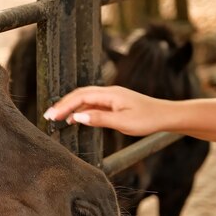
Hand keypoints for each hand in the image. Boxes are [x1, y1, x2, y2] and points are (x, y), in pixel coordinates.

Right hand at [43, 86, 169, 135]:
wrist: (166, 116)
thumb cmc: (148, 119)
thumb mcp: (123, 123)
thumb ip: (99, 119)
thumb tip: (77, 116)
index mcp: (110, 94)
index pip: (80, 97)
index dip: (64, 106)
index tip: (51, 115)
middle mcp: (108, 93)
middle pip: (79, 95)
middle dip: (62, 105)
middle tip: (48, 116)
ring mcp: (111, 97)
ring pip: (84, 99)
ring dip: (70, 107)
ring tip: (56, 118)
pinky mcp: (113, 104)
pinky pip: (92, 104)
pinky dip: (80, 111)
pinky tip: (74, 119)